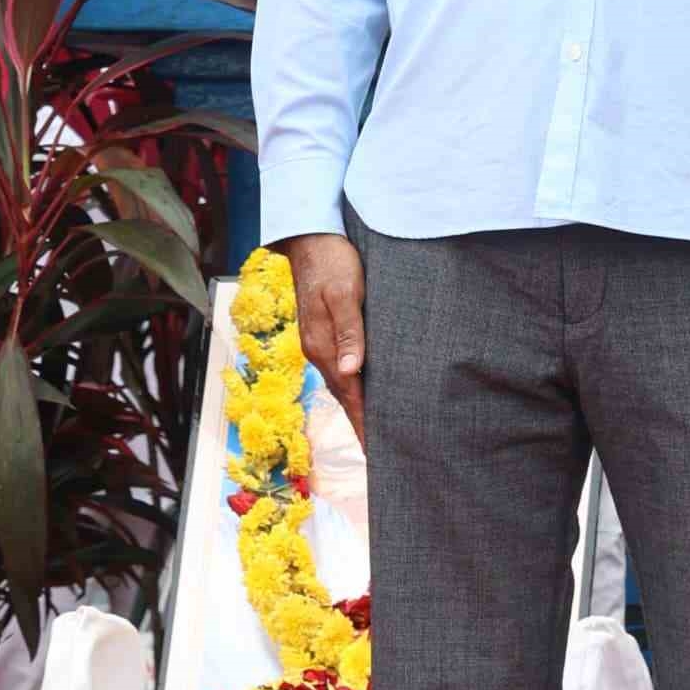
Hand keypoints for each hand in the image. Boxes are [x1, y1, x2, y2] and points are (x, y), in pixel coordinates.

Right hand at [281, 230, 366, 440]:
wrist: (311, 236)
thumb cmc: (333, 261)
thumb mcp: (344, 293)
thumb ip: (349, 331)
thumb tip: (350, 372)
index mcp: (323, 346)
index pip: (348, 395)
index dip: (363, 422)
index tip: (376, 452)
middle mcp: (319, 349)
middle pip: (343, 395)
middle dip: (359, 424)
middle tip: (379, 454)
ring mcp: (319, 340)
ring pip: (341, 382)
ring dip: (356, 406)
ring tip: (373, 430)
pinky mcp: (324, 329)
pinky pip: (340, 366)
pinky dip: (352, 385)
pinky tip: (362, 388)